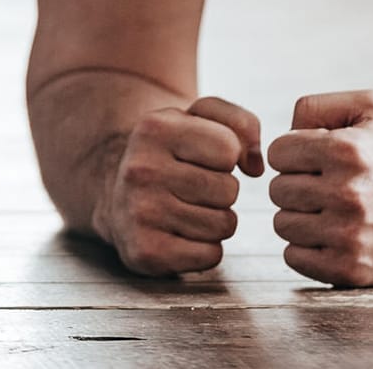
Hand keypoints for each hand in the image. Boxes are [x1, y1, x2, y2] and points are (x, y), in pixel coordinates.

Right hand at [92, 96, 263, 276]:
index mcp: (155, 128)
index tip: (202, 156)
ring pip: (224, 225)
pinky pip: (211, 256)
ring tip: (188, 208)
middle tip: (194, 187)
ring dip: (217, 220)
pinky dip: (206, 248)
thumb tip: (256, 167)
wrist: (116, 191)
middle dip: (223, 189)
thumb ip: (241, 122)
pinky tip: (182, 233)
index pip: (229, 148)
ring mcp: (139, 213)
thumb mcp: (201, 117)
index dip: (227, 155)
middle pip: (229, 189)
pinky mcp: (145, 253)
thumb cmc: (170, 151)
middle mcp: (141, 170)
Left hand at [266, 90, 372, 287]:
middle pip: (277, 189)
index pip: (278, 152)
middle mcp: (347, 193)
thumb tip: (281, 134)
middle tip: (325, 186)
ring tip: (330, 210)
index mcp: (347, 150)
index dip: (295, 153)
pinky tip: (331, 235)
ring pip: (282, 224)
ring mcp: (347, 235)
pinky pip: (293, 257)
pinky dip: (306, 247)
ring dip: (300, 217)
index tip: (316, 160)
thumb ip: (316, 106)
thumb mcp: (369, 109)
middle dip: (297, 184)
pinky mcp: (348, 269)